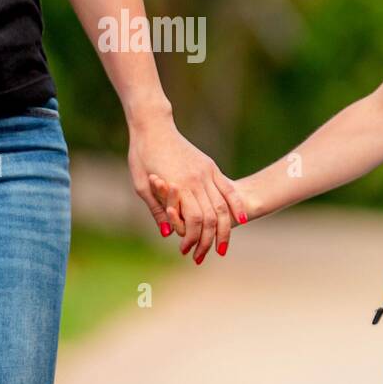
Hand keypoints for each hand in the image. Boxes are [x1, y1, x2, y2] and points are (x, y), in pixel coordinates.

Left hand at [127, 115, 246, 263]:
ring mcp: (206, 173)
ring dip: (225, 229)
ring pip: (223, 206)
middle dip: (210, 240)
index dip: (192, 239)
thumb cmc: (142, 156)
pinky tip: (242, 219)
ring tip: (224, 246)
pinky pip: (228, 190)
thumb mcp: (140, 185)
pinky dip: (236, 206)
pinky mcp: (211, 167)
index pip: (194, 220)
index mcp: (177, 186)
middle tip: (205, 256)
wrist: (154, 127)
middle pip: (212, 217)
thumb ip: (156, 209)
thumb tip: (167, 233)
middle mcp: (196, 181)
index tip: (187, 251)